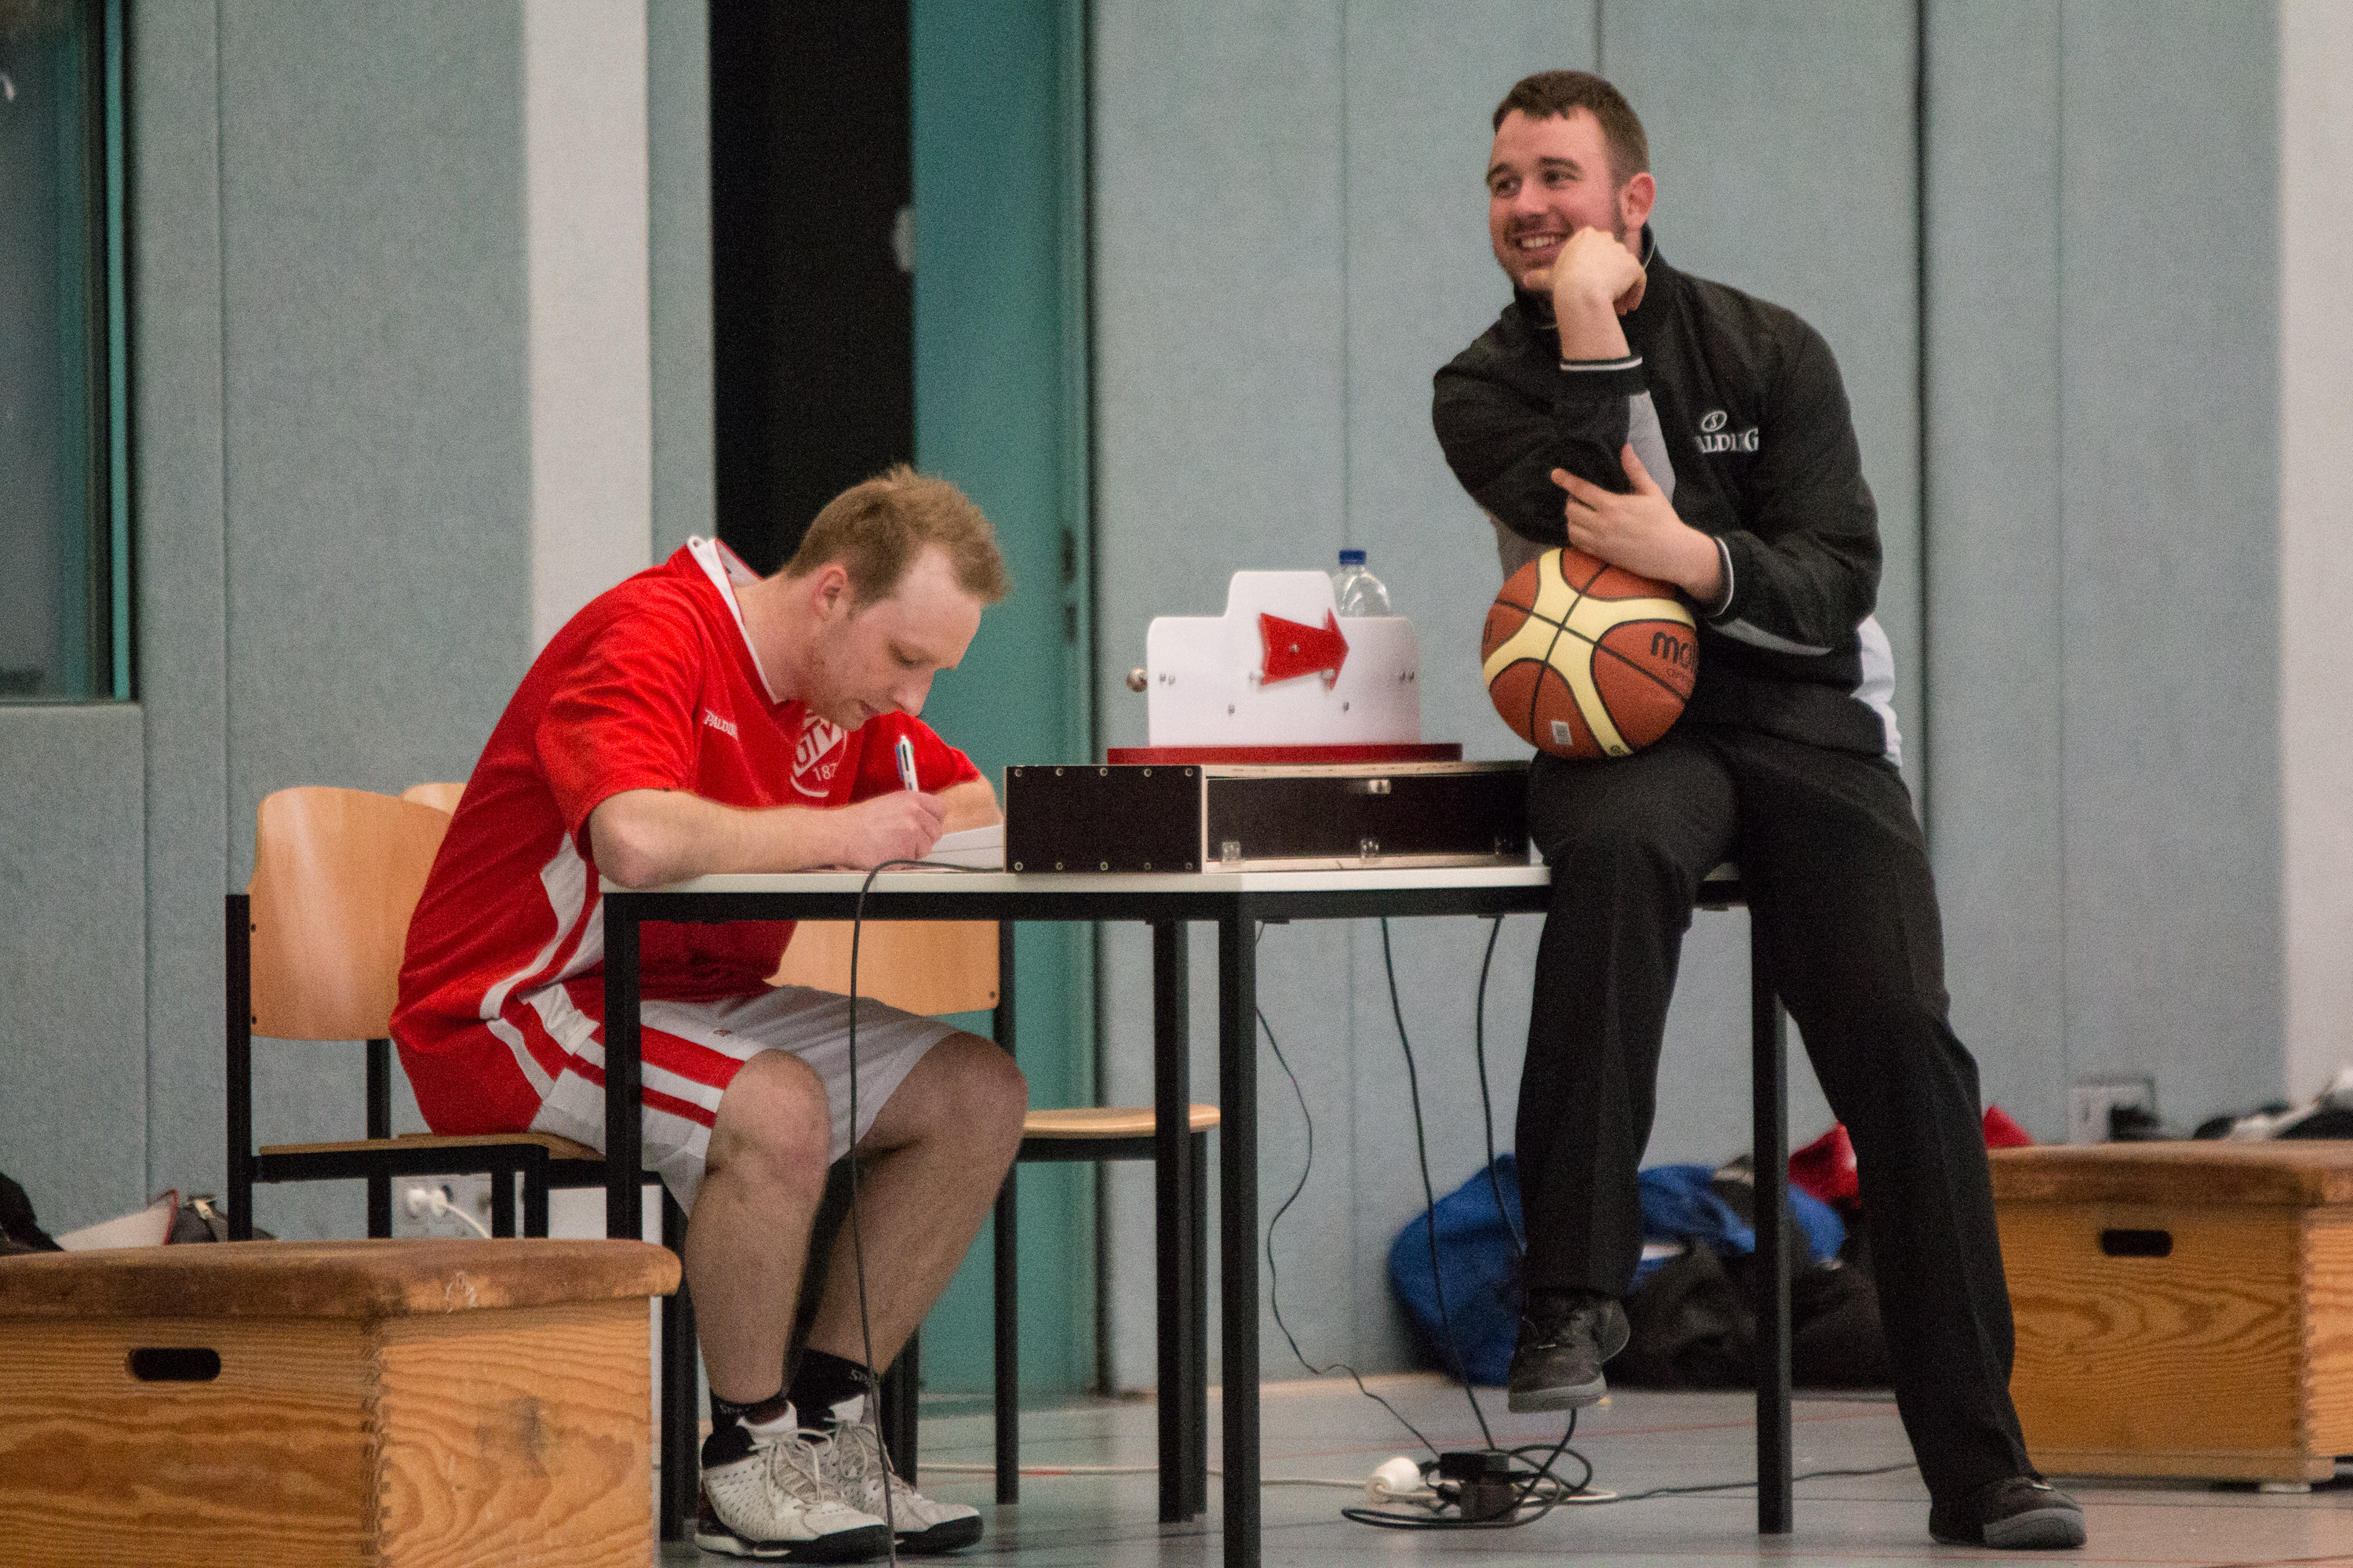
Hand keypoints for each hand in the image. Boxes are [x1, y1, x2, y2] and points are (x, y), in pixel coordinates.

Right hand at [826, 791, 946, 868]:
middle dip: (924, 839)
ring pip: (926, 848)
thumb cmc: (861, 821)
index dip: (935, 820)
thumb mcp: (889, 803)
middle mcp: (914, 813)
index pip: (940, 809)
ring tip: (892, 846)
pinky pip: (913, 860)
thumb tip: (927, 818)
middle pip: (936, 831)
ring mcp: (912, 832)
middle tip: (905, 840)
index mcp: (911, 799)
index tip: (928, 827)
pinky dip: (903, 861)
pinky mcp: (906, 851)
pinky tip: (888, 853)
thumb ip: (911, 809)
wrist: (843, 834)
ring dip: (913, 851)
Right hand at [1526, 228, 1644, 316]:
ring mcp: (1621, 251)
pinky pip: (1639, 280)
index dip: (1595, 270)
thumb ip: (1540, 276)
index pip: (1595, 250)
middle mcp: (1606, 238)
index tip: (1591, 285)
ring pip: (1625, 272)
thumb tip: (1524, 280)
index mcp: (1586, 236)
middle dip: (1610, 280)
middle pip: (1611, 261)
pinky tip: (1629, 306)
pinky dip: (1636, 293)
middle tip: (1604, 299)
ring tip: (1616, 308)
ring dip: (1622, 290)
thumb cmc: (1563, 283)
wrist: (1580, 292)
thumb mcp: (1549, 277)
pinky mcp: (1633, 266)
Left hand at [1551, 445, 1721, 599]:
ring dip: (1571, 518)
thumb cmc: (1663, 520)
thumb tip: (1625, 448)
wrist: (1671, 553)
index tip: (1555, 474)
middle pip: (1571, 510)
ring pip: (1571, 528)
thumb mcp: (1652, 492)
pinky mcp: (1601, 555)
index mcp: (1613, 505)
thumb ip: (1635, 470)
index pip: (1581, 490)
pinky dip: (1576, 534)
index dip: (1566, 480)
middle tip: (1579, 497)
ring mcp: (1599, 542)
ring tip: (1581, 512)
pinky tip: (1583, 529)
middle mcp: (1602, 524)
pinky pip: (1578, 544)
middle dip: (1571, 500)